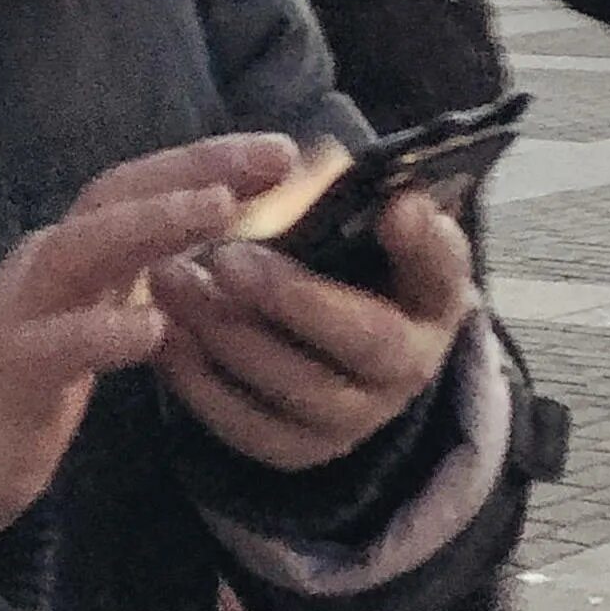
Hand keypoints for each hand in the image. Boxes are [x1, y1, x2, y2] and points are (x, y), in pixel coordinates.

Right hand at [0, 168, 244, 543]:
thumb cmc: (22, 373)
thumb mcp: (90, 312)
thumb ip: (141, 275)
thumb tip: (227, 246)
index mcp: (74, 250)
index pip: (139, 186)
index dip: (205, 162)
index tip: (279, 150)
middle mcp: (49, 264)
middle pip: (116, 195)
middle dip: (195, 169)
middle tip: (273, 156)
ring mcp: (24, 313)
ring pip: (83, 250)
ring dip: (151, 223)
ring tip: (218, 209)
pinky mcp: (10, 373)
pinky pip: (56, 346)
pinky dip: (103, 333)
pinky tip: (154, 331)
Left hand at [147, 192, 475, 474]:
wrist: (323, 344)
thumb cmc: (340, 262)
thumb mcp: (357, 224)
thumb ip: (350, 195)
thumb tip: (334, 162)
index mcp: (434, 297)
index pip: (444, 269)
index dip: (424, 242)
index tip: (396, 207)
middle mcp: (409, 367)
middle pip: (363, 341)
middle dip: (291, 297)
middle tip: (227, 257)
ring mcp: (356, 418)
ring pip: (297, 385)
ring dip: (228, 333)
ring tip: (173, 280)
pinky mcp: (299, 448)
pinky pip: (249, 426)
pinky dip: (202, 383)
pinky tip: (165, 334)